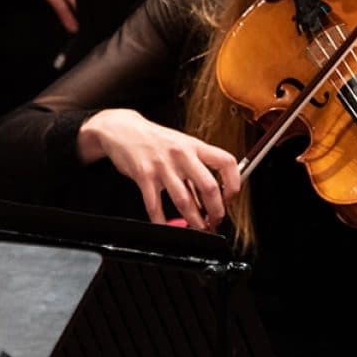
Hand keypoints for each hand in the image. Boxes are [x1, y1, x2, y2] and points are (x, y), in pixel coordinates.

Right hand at [79, 109, 240, 228]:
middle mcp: (182, 155)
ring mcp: (163, 166)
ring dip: (193, 219)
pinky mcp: (144, 175)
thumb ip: (196, 170)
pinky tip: (166, 227)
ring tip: (198, 228)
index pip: (226, 162)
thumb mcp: (182, 146)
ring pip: (184, 200)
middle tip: (216, 220)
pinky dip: (161, 220)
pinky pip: (154, 204)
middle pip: (209, 187)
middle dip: (216, 210)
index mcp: (196, 146)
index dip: (234, 182)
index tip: (231, 198)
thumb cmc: (156, 140)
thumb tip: (211, 197)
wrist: (123, 129)